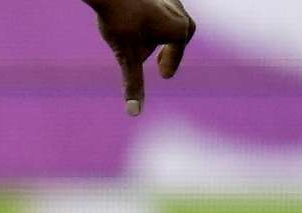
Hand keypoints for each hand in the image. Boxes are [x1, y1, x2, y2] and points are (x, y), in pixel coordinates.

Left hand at [87, 0, 195, 115]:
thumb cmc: (121, 21)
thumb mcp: (127, 56)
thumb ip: (133, 82)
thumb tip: (135, 112)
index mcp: (181, 30)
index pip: (175, 53)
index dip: (169, 64)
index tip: (164, 75)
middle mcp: (180, 12)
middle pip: (176, 37)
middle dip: (167, 50)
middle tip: (162, 65)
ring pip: (165, 23)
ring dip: (156, 35)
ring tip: (141, 44)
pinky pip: (156, 11)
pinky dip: (149, 21)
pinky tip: (135, 24)